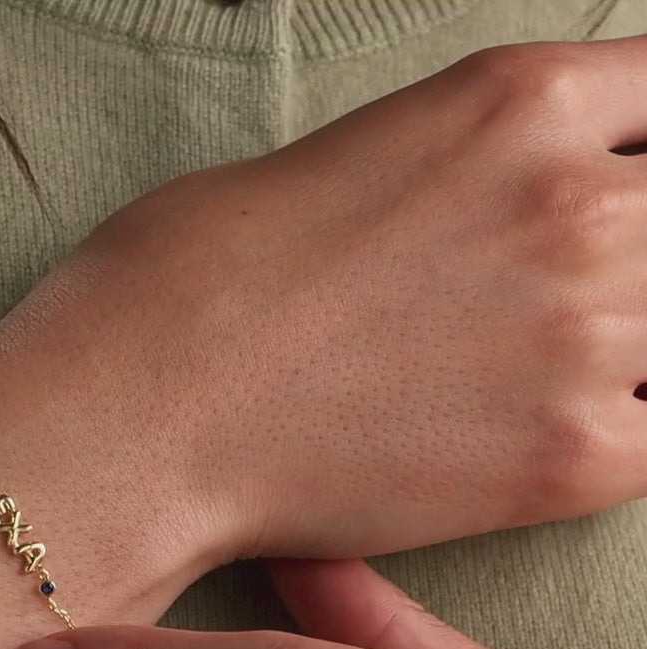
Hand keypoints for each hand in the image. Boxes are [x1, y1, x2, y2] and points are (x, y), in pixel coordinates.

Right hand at [0, 35, 646, 562]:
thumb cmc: (186, 283)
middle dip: (637, 256)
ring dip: (634, 348)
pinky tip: (558, 441)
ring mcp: (583, 333)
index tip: (623, 188)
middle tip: (560, 309)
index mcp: (514, 100)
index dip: (645, 150)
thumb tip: (479, 209)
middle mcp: (575, 203)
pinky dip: (630, 436)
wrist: (140, 413)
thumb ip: (456, 173)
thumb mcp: (338, 164)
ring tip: (545, 375)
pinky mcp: (566, 459)